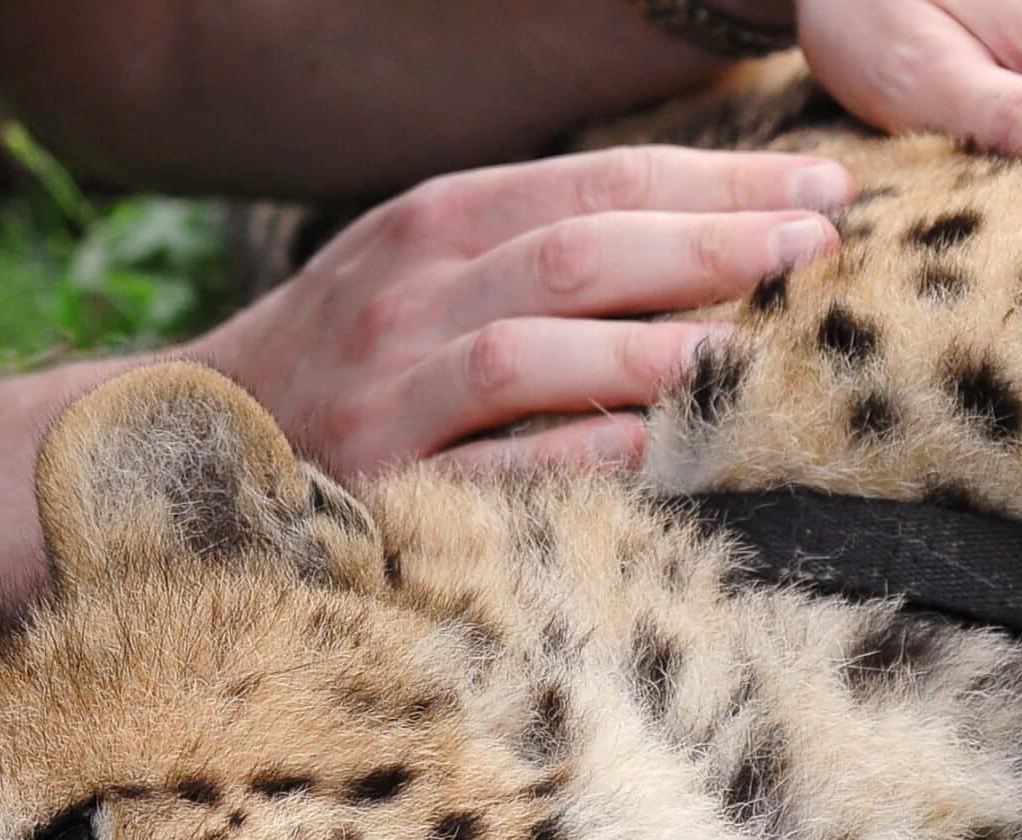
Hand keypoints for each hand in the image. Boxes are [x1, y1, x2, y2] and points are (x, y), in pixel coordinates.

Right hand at [189, 146, 851, 473]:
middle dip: (706, 244)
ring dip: (641, 348)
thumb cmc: (349, 350)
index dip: (716, 180)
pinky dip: (560, 455)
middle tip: (813, 250)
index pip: (596, 183)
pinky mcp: (370, 478)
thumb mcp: (428, 262)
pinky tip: (639, 449)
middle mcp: (408, 290)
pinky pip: (477, 466)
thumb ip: (540, 240)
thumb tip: (705, 226)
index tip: (821, 189)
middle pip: (576, 251)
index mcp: (436, 222)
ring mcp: (385, 386)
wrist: (200, 429)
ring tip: (737, 351)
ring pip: (523, 349)